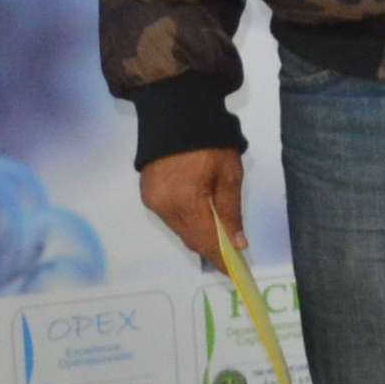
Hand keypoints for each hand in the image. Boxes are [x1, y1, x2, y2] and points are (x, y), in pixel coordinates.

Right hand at [139, 149, 244, 271]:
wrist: (176, 112)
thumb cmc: (210, 142)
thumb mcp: (229, 175)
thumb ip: (231, 212)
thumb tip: (237, 243)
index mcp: (187, 202)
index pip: (206, 241)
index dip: (221, 259)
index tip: (234, 272)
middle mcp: (164, 207)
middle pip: (191, 239)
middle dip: (211, 249)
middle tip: (231, 255)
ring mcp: (152, 201)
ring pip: (180, 230)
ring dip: (198, 235)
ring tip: (218, 236)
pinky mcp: (147, 194)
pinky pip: (170, 218)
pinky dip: (186, 222)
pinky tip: (200, 218)